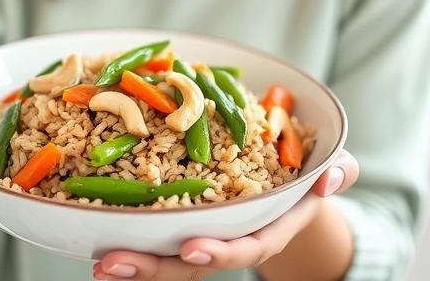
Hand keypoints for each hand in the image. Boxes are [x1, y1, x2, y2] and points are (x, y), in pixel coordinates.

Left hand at [93, 150, 358, 279]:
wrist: (288, 180)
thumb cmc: (308, 169)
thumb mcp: (331, 162)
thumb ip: (338, 168)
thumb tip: (331, 176)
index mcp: (268, 226)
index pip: (246, 247)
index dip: (220, 251)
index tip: (192, 249)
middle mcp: (232, 236)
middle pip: (192, 261)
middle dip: (154, 267)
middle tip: (113, 264)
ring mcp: (204, 232)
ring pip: (166, 255)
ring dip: (131, 260)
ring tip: (97, 262)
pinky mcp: (179, 219)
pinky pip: (153, 233)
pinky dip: (125, 236)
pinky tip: (91, 239)